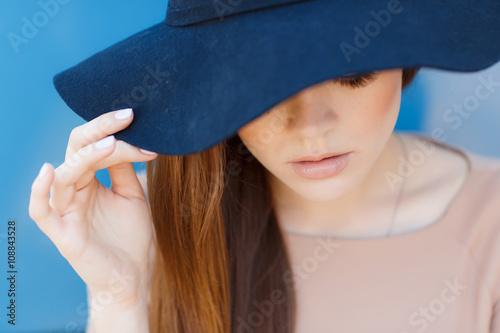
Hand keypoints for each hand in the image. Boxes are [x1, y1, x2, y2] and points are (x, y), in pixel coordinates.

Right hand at [29, 108, 157, 310]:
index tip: (136, 119)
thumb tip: (125, 136)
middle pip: (76, 150)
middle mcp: (75, 190)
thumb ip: (124, 168)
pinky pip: (40, 211)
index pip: (93, 145)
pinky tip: (50, 170)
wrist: (134, 274)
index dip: (112, 131)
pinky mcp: (62, 233)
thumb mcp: (132, 195)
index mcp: (90, 180)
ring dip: (85, 156)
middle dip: (99, 131)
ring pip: (64, 174)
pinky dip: (39, 191)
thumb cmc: (132, 236)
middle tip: (125, 116)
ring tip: (111, 143)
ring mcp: (66, 211)